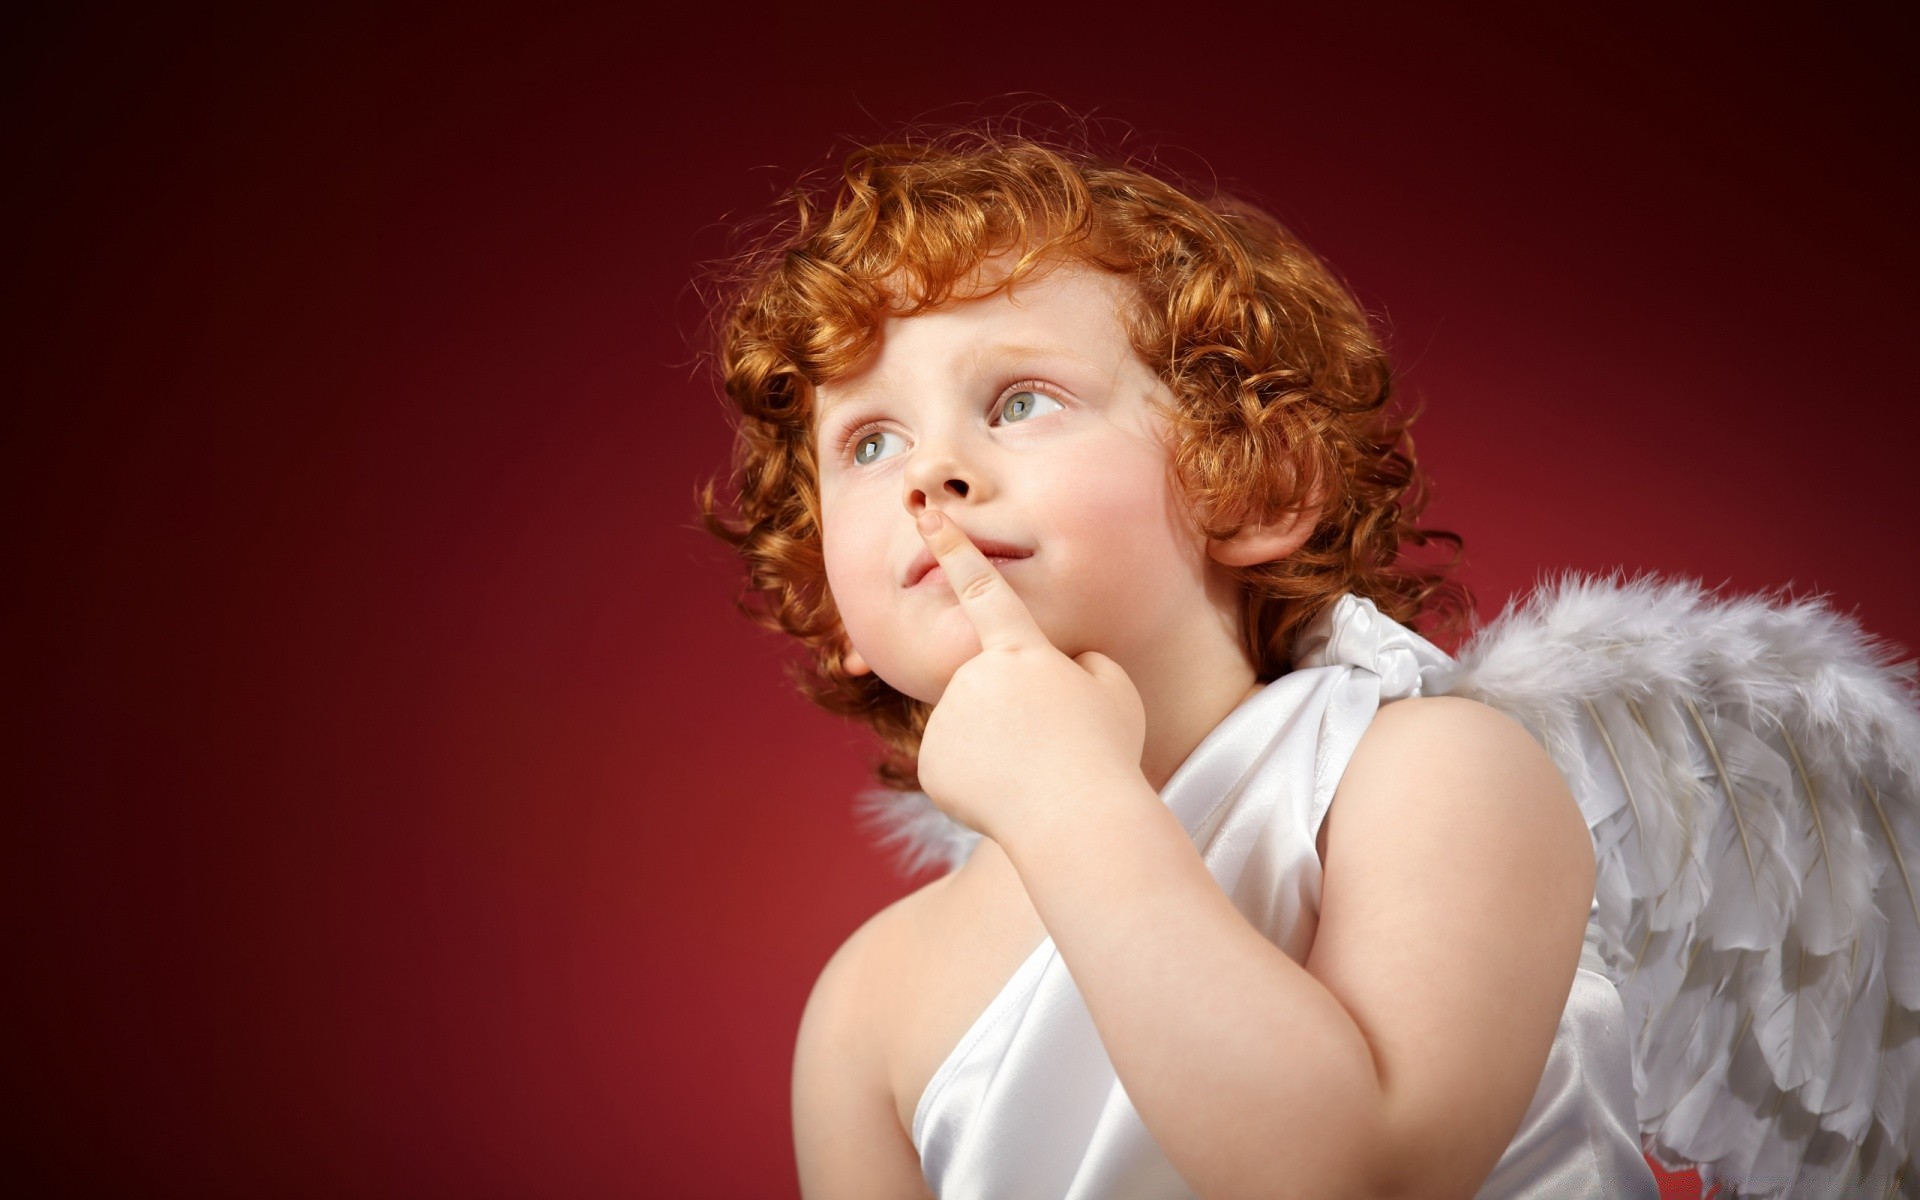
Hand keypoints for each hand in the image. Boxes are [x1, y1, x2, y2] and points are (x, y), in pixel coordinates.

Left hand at [912, 509, 1146, 844]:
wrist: (1076, 820)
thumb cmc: (1105, 750)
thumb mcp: (1113, 689)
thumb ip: (1080, 663)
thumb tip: (1058, 667)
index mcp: (1020, 650)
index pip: (982, 586)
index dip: (954, 547)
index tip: (926, 515)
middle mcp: (971, 677)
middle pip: (989, 682)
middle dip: (1015, 705)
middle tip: (1055, 740)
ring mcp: (945, 721)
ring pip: (971, 724)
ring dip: (999, 742)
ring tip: (1036, 769)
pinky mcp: (930, 765)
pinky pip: (955, 761)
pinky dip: (978, 776)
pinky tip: (1007, 792)